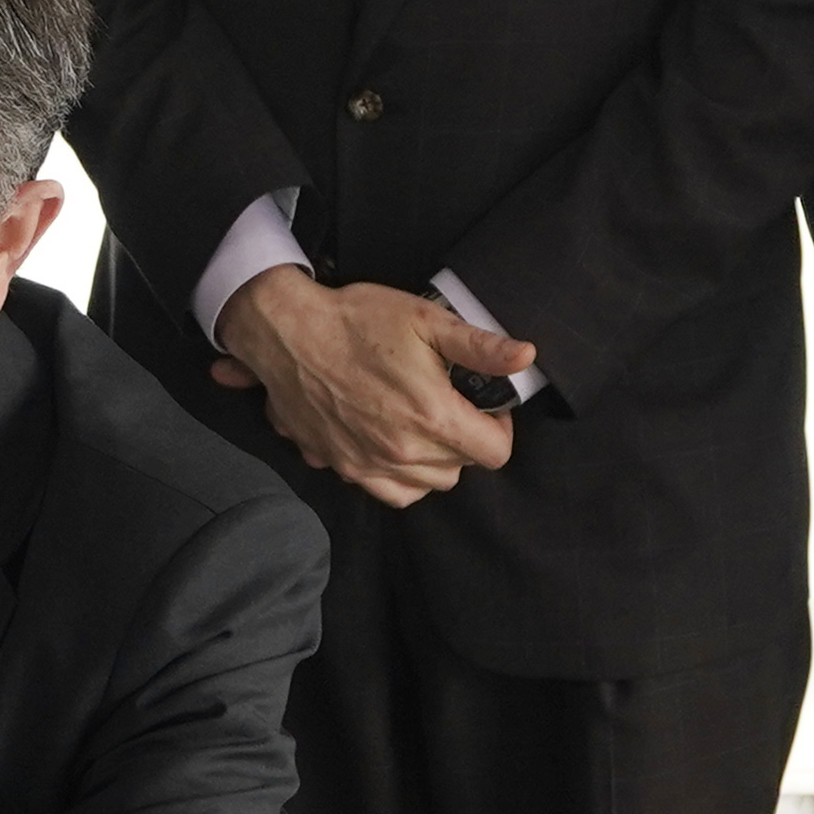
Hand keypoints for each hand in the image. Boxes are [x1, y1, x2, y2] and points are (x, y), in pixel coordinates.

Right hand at [211, 266, 536, 509]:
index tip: (484, 404)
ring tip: (421, 425)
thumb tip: (526, 357)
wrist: (286, 334)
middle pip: (461, 470)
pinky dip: (401, 477)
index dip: (499, 427)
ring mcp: (369, 464)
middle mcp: (403, 451)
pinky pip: (390, 493)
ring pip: (427, 486)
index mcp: (432, 416)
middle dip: (464, 441)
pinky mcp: (341, 466)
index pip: (495, 453)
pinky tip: (394, 445)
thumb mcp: (425, 320)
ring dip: (434, 463)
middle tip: (449, 405)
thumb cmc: (356, 322)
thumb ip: (480, 347)